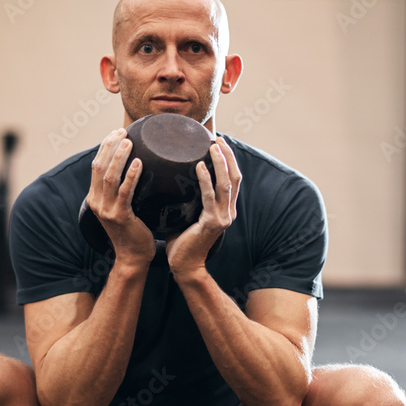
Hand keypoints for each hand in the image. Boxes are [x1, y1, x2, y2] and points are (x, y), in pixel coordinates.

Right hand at [86, 128, 155, 264]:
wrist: (133, 257)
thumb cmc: (133, 232)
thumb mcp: (121, 208)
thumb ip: (121, 191)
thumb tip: (136, 168)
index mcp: (95, 198)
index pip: (96, 166)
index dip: (105, 147)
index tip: (117, 132)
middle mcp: (96, 202)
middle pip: (99, 166)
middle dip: (110, 146)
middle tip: (123, 131)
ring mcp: (106, 210)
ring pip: (110, 176)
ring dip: (119, 156)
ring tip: (129, 142)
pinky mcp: (120, 216)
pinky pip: (125, 191)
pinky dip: (132, 175)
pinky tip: (139, 163)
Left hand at [166, 136, 240, 274]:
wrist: (185, 265)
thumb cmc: (182, 240)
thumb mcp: (188, 214)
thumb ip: (187, 198)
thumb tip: (172, 177)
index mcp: (225, 209)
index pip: (233, 179)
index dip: (229, 160)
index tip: (219, 142)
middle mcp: (228, 212)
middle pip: (234, 177)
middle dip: (228, 156)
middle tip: (218, 139)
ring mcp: (222, 218)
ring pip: (226, 184)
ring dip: (220, 162)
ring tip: (212, 146)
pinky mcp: (212, 223)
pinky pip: (209, 196)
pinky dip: (206, 180)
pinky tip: (199, 166)